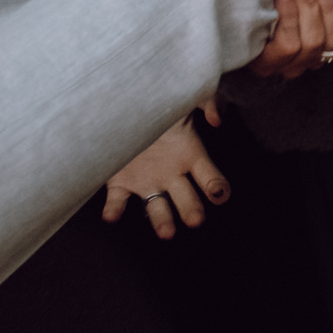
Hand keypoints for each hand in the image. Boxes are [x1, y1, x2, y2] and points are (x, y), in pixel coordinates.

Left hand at [102, 109, 227, 238]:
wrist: (124, 107)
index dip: (216, 186)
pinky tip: (112, 215)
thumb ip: (206, 102)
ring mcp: (146, 180)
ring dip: (162, 220)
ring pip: (156, 207)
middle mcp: (171, 174)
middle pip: (186, 198)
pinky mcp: (120, 182)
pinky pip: (117, 200)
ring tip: (167, 232)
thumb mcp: (185, 100)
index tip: (220, 195)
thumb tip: (216, 119)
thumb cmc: (160, 105)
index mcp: (190, 156)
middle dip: (191, 209)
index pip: (209, 176)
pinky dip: (114, 209)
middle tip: (195, 220)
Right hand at [248, 0, 332, 80]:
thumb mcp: (246, 16)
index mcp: (266, 63)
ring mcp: (315, 62)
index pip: (287, 45)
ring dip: (328, 6)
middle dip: (309, 2)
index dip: (288, 14)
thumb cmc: (248, 16)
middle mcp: (293, 67)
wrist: (262, 27)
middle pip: (311, 40)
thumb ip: (257, 6)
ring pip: (331, 41)